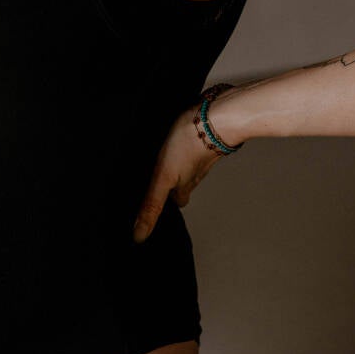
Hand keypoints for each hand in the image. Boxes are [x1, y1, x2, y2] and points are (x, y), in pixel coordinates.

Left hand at [132, 95, 235, 242]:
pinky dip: (180, 146)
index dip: (165, 207)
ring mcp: (198, 154)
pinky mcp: (200, 136)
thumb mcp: (162, 178)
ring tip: (157, 162)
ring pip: (185, 165)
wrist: (215, 116)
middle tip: (152, 184)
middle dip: (169, 185)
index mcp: (184, 186)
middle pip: (181, 184)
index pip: (175, 202)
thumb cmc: (188, 146)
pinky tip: (171, 138)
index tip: (153, 210)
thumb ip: (151, 205)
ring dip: (174, 165)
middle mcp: (193, 173)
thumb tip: (139, 236)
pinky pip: (188, 145)